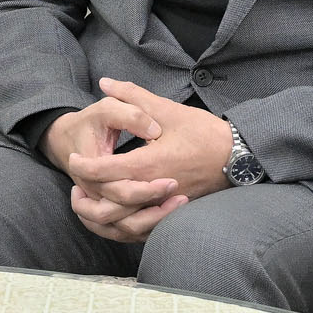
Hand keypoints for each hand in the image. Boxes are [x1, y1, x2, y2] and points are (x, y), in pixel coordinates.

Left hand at [61, 79, 233, 242]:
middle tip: (76, 185)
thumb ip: (133, 96)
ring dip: (100, 218)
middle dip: (85, 200)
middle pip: (107, 207)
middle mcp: (153, 190)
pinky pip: (139, 230)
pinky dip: (121, 227)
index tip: (73, 158)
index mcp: (150, 165)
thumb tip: (105, 82)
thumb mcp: (169, 110)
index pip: (105, 172)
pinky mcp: (171, 214)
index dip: (84, 166)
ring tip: (91, 203)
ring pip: (122, 225)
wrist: (239, 157)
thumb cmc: (205, 134)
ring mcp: (163, 206)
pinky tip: (114, 215)